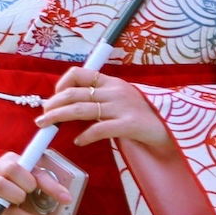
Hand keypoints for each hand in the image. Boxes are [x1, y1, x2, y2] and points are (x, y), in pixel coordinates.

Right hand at [0, 152, 70, 214]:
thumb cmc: (11, 186)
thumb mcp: (24, 178)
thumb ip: (38, 180)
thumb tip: (64, 195)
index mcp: (12, 160)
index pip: (33, 167)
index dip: (50, 183)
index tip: (66, 198)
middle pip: (12, 169)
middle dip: (27, 184)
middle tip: (30, 192)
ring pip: (1, 185)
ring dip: (17, 196)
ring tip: (21, 201)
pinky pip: (7, 210)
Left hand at [38, 66, 175, 154]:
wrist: (173, 129)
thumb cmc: (144, 116)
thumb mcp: (121, 100)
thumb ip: (100, 99)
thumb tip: (70, 106)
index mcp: (111, 82)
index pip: (80, 73)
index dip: (62, 84)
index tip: (53, 97)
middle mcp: (115, 91)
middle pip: (74, 93)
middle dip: (53, 104)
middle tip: (42, 117)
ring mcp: (122, 107)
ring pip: (80, 109)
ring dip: (58, 117)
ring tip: (46, 125)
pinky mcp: (129, 124)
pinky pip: (100, 129)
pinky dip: (85, 136)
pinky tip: (78, 141)